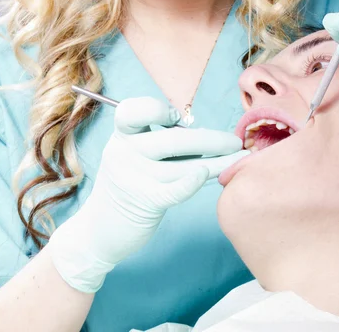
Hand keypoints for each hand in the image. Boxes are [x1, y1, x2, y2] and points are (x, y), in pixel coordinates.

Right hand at [48, 97, 244, 292]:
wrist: (99, 230)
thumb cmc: (127, 184)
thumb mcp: (132, 153)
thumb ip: (157, 138)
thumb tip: (201, 131)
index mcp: (122, 135)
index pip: (131, 111)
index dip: (156, 109)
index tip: (178, 117)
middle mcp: (124, 152)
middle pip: (172, 139)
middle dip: (210, 139)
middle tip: (235, 142)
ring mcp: (133, 177)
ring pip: (182, 166)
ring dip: (217, 162)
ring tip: (239, 160)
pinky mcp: (144, 202)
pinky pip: (175, 189)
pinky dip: (193, 182)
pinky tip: (208, 175)